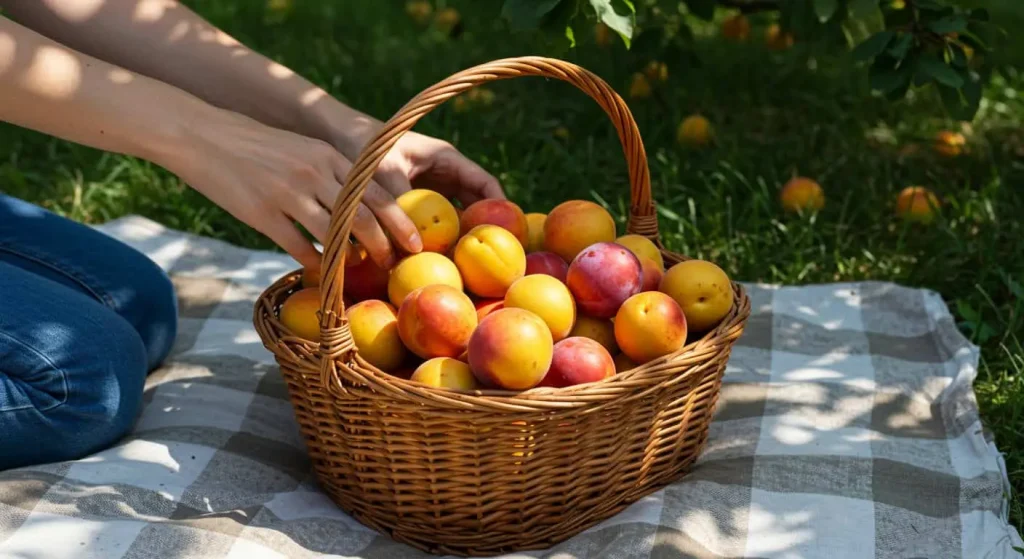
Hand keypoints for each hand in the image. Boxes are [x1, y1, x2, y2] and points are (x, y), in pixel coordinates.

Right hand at [166, 108, 503, 272]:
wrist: (200, 134)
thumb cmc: (254, 144)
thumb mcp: (300, 149)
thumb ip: (329, 173)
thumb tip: (357, 208)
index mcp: (326, 155)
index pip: (376, 191)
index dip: (400, 220)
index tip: (416, 241)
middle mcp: (313, 173)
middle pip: (364, 217)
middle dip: (386, 245)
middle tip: (397, 264)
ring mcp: (287, 194)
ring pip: (336, 235)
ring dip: (354, 259)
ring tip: (363, 271)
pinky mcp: (262, 214)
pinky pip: (300, 247)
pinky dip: (316, 264)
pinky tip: (322, 272)